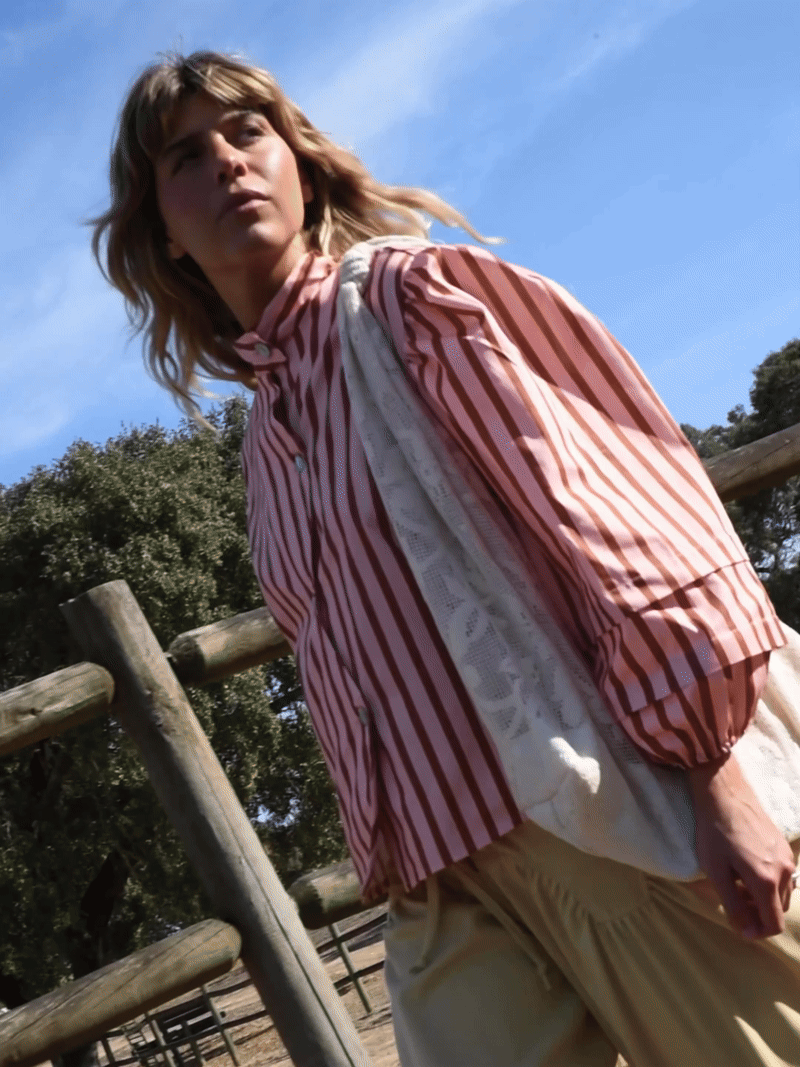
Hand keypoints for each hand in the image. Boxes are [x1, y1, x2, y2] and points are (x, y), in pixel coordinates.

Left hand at [687, 752, 795, 938]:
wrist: (723, 791)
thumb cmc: (713, 831)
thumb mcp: (716, 871)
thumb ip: (733, 905)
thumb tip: (747, 933)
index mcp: (766, 881)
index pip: (774, 924)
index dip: (757, 931)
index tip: (738, 924)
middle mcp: (784, 871)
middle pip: (779, 910)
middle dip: (758, 913)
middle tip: (733, 899)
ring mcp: (787, 857)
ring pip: (781, 893)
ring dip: (762, 897)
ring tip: (736, 882)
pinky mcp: (784, 845)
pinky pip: (782, 875)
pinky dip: (767, 881)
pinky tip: (745, 866)